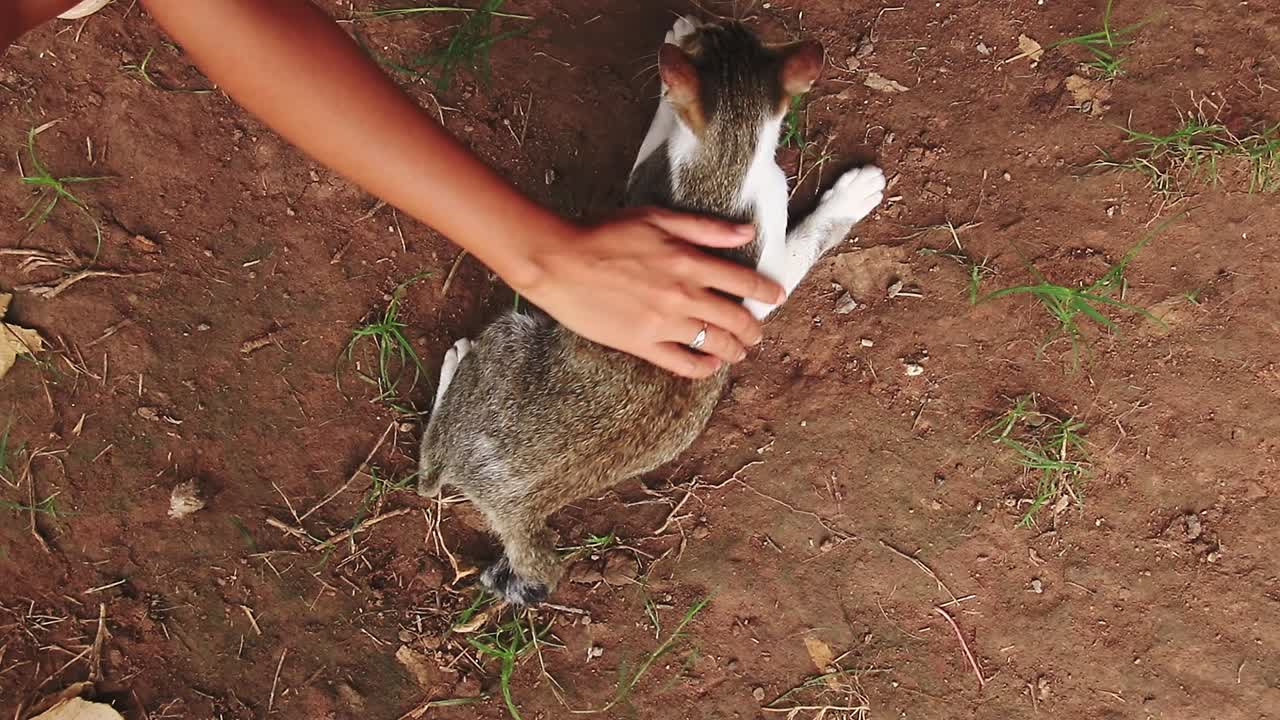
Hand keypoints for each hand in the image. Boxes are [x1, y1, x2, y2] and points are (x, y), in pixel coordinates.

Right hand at [514, 208, 785, 378]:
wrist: (560, 262)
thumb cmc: (604, 233)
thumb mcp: (657, 218)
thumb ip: (705, 228)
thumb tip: (745, 233)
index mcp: (689, 261)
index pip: (743, 281)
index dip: (766, 292)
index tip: (776, 298)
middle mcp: (684, 295)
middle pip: (735, 318)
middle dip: (753, 328)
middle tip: (758, 333)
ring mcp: (664, 323)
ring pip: (715, 342)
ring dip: (735, 350)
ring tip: (740, 352)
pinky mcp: (643, 343)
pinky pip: (683, 363)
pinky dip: (704, 368)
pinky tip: (710, 365)